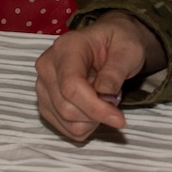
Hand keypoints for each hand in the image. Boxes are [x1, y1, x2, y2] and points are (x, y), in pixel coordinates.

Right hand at [34, 12, 164, 142]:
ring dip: (92, 121)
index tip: (119, 119)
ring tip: (103, 101)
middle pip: (66, 108)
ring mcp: (43, 86)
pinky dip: (85, 126)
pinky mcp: (46, 103)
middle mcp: (48, 67)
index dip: (95, 108)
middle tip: (116, 104)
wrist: (107, 43)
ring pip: (66, 121)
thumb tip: (105, 97)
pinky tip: (94, 109)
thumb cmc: (118, 42)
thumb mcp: (127, 50)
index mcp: (66, 48)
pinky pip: (65, 128)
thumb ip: (115, 73)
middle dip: (97, 115)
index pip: (71, 86)